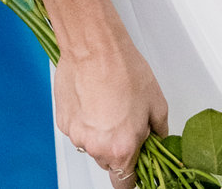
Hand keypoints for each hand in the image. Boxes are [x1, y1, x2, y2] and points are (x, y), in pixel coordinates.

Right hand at [56, 38, 168, 186]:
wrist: (94, 46)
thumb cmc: (123, 69)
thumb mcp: (156, 103)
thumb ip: (158, 131)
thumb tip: (157, 140)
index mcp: (122, 148)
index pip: (124, 183)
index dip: (132, 178)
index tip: (135, 172)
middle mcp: (97, 147)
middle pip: (108, 163)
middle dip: (117, 149)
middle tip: (124, 122)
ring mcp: (77, 135)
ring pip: (92, 146)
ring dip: (100, 135)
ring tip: (107, 105)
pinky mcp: (64, 122)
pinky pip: (78, 130)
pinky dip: (86, 121)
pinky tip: (93, 100)